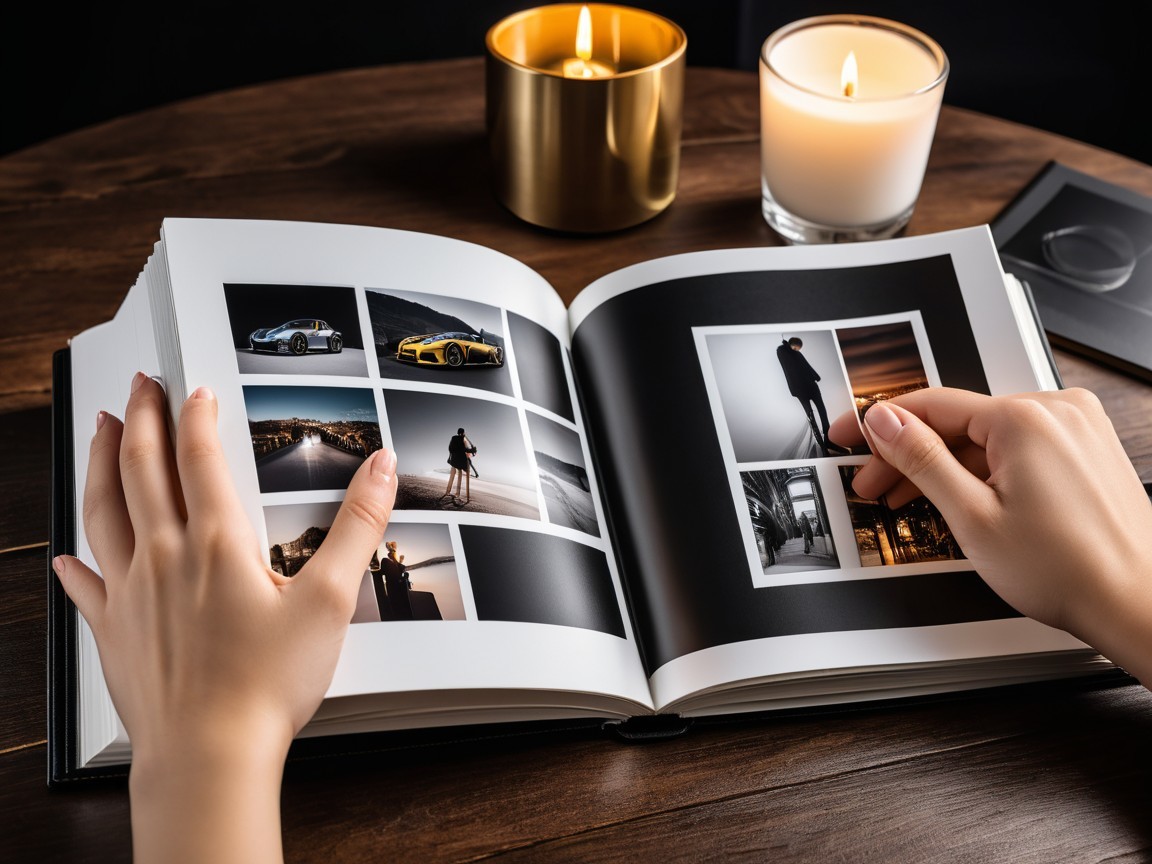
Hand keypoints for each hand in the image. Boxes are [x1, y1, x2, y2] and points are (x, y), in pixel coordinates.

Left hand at [53, 373, 396, 863]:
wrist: (209, 754)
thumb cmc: (266, 684)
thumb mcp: (329, 600)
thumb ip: (356, 526)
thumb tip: (378, 467)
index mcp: (216, 543)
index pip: (199, 458)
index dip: (197, 416)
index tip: (195, 388)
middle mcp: (164, 557)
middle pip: (141, 469)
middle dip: (139, 418)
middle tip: (138, 385)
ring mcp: (131, 594)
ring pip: (103, 511)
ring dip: (99, 463)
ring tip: (98, 430)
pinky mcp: (114, 632)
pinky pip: (85, 588)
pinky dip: (73, 564)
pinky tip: (63, 557)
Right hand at [828, 387, 1151, 685]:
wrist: (1137, 604)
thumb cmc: (1070, 571)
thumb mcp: (970, 515)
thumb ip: (921, 458)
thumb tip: (885, 421)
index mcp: (1024, 418)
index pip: (930, 405)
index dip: (879, 424)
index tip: (849, 435)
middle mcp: (1056, 411)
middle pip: (957, 422)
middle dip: (908, 454)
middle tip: (874, 485)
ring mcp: (1076, 428)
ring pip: (985, 437)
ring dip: (944, 465)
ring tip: (912, 500)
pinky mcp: (1086, 449)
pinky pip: (1018, 447)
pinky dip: (983, 470)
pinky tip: (960, 496)